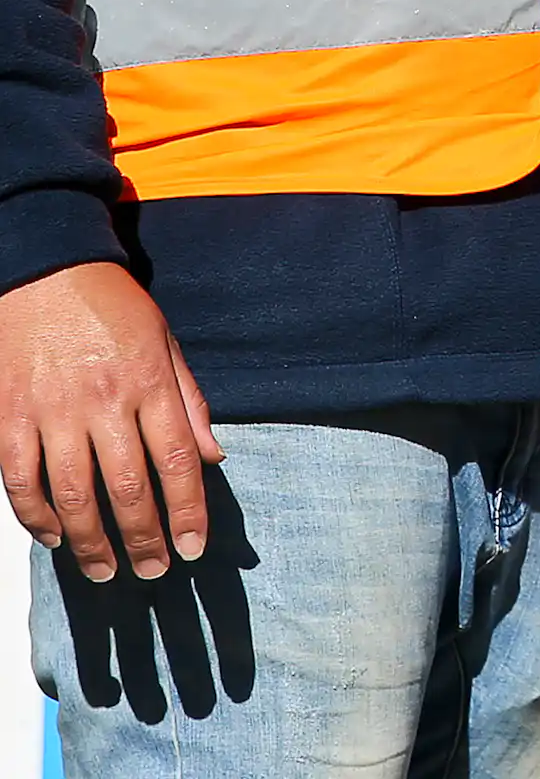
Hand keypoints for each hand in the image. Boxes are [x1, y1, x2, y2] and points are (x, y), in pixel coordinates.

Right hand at [0, 263, 222, 581]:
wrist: (46, 273)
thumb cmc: (112, 307)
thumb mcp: (165, 341)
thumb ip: (189, 400)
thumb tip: (214, 456)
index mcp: (149, 382)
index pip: (178, 459)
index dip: (188, 509)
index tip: (195, 546)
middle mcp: (104, 401)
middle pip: (128, 486)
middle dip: (144, 537)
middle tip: (156, 570)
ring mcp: (53, 412)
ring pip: (73, 494)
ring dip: (92, 541)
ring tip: (106, 571)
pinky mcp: (10, 417)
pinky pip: (21, 480)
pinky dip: (37, 516)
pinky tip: (55, 539)